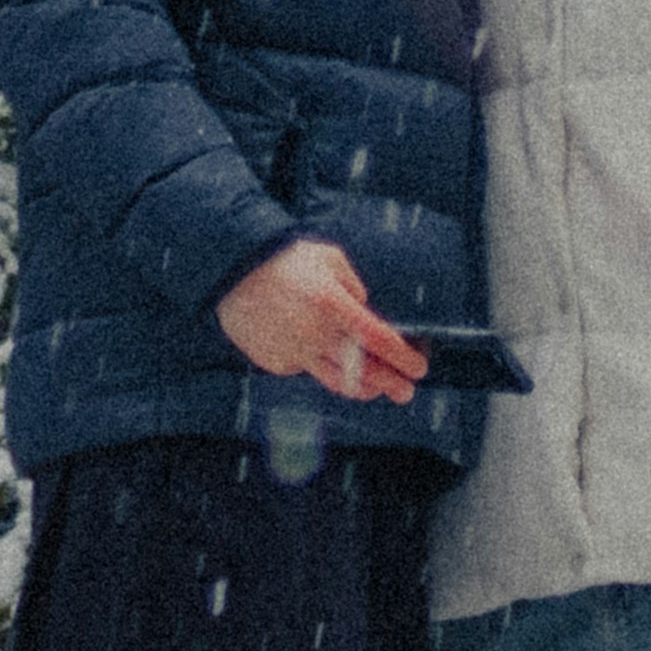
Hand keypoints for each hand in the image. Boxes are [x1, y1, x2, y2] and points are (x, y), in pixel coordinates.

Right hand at [216, 241, 427, 404]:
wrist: (233, 270)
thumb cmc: (284, 259)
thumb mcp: (329, 259)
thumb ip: (353, 287)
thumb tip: (365, 311)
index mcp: (332, 305)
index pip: (378, 340)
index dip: (403, 358)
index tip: (418, 367)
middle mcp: (314, 334)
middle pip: (363, 371)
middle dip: (391, 384)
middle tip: (406, 392)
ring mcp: (294, 352)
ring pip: (336, 381)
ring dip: (362, 388)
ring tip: (377, 389)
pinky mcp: (275, 362)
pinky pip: (306, 370)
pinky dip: (320, 366)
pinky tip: (323, 356)